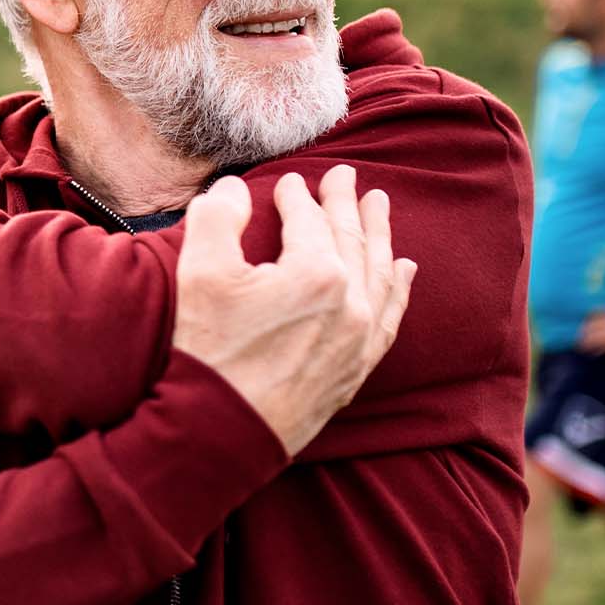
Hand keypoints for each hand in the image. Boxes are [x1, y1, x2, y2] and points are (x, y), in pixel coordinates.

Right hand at [173, 166, 415, 455]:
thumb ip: (218, 217)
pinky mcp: (358, 366)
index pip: (310, 220)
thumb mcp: (200, 272)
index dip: (298, 196)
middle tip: (346, 174)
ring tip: (379, 205)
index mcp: (316, 272)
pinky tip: (403, 270)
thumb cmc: (210, 350)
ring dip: (379, 234)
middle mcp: (351, 302)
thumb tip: (234, 189)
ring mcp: (360, 336)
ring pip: (378, 272)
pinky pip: (390, 316)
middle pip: (351, 238)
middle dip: (346, 203)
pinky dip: (397, 287)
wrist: (222, 430)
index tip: (289, 182)